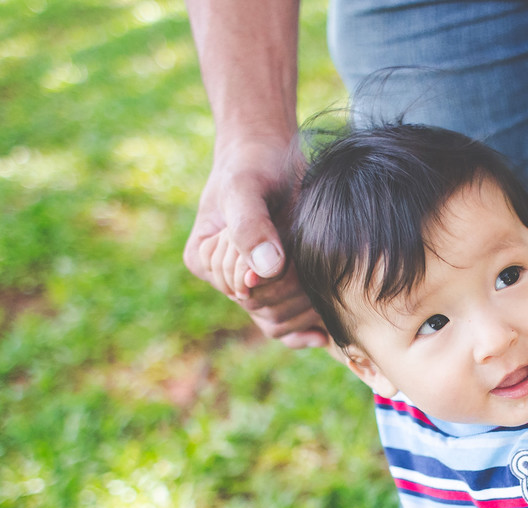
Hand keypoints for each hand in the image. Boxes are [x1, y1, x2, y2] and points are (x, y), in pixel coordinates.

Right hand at [183, 134, 326, 348]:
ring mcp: (251, 288)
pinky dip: (304, 331)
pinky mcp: (275, 290)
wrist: (271, 154)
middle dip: (293, 287)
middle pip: (263, 310)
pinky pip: (285, 327)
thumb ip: (251, 226)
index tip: (286, 242)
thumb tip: (266, 271)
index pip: (242, 290)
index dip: (272, 274)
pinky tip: (322, 331)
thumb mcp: (246, 187)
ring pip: (278, 321)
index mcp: (203, 260)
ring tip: (324, 277)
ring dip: (305, 304)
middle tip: (311, 256)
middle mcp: (223, 280)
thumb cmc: (253, 163)